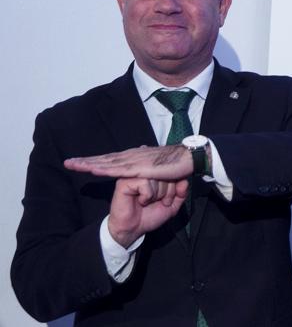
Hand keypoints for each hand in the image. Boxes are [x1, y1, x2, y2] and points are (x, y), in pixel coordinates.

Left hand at [65, 145, 191, 180]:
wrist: (189, 157)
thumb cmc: (177, 163)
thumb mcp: (158, 166)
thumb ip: (148, 167)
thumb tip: (143, 169)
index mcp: (135, 157)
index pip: (111, 159)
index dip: (95, 160)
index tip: (80, 163)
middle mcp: (131, 156)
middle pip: (104, 159)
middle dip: (86, 161)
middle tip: (68, 163)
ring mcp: (135, 161)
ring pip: (107, 163)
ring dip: (90, 164)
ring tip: (73, 166)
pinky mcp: (140, 167)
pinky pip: (118, 169)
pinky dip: (105, 169)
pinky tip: (94, 170)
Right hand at [107, 177, 189, 246]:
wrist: (133, 229)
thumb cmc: (149, 216)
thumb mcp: (172, 205)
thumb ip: (181, 194)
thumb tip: (184, 181)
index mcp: (155, 176)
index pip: (173, 172)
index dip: (174, 188)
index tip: (166, 199)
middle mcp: (145, 173)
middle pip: (165, 174)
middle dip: (166, 192)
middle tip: (157, 202)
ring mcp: (134, 176)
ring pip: (156, 178)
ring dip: (156, 194)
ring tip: (148, 201)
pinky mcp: (124, 182)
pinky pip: (144, 183)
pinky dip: (147, 195)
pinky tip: (141, 201)